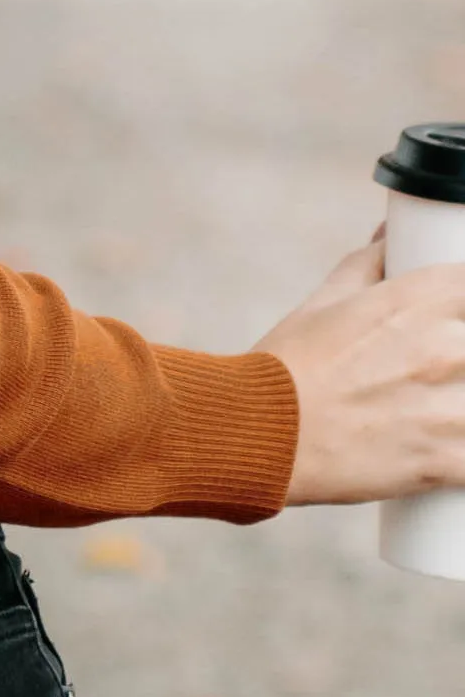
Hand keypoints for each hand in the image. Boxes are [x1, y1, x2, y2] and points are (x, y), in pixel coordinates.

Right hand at [257, 232, 464, 505]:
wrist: (252, 434)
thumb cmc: (284, 367)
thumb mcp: (324, 302)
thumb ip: (368, 264)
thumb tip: (390, 234)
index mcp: (419, 301)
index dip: (461, 304)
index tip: (449, 324)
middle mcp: (442, 349)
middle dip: (458, 361)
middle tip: (432, 372)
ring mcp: (448, 410)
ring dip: (459, 411)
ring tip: (436, 413)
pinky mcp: (444, 462)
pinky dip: (462, 458)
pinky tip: (444, 451)